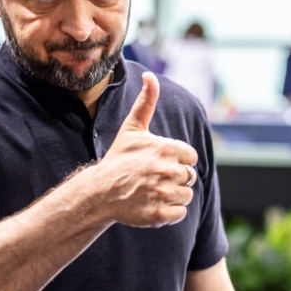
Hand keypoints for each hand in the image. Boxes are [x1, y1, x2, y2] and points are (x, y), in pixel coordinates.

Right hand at [94, 72, 198, 227]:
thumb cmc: (119, 158)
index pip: (190, 157)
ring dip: (173, 195)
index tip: (160, 162)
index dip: (177, 160)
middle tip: (153, 178)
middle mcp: (167, 171)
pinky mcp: (159, 215)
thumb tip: (150, 75)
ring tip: (152, 191)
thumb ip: (146, 101)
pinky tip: (153, 204)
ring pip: (186, 196)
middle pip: (189, 177)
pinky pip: (180, 214)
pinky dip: (170, 212)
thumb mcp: (133, 128)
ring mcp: (163, 193)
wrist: (100, 191)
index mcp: (166, 148)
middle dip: (174, 178)